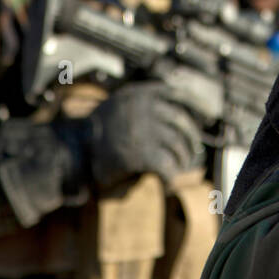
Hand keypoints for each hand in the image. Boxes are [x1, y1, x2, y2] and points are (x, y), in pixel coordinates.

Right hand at [83, 80, 206, 189]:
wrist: (73, 150)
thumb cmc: (96, 133)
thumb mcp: (119, 106)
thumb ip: (144, 105)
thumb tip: (179, 114)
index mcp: (139, 94)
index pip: (176, 94)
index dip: (195, 105)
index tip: (205, 116)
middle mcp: (144, 108)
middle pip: (182, 122)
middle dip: (190, 140)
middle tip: (189, 152)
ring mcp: (144, 130)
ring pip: (178, 146)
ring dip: (181, 161)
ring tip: (176, 170)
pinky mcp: (141, 154)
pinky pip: (167, 167)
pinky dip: (171, 178)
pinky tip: (168, 185)